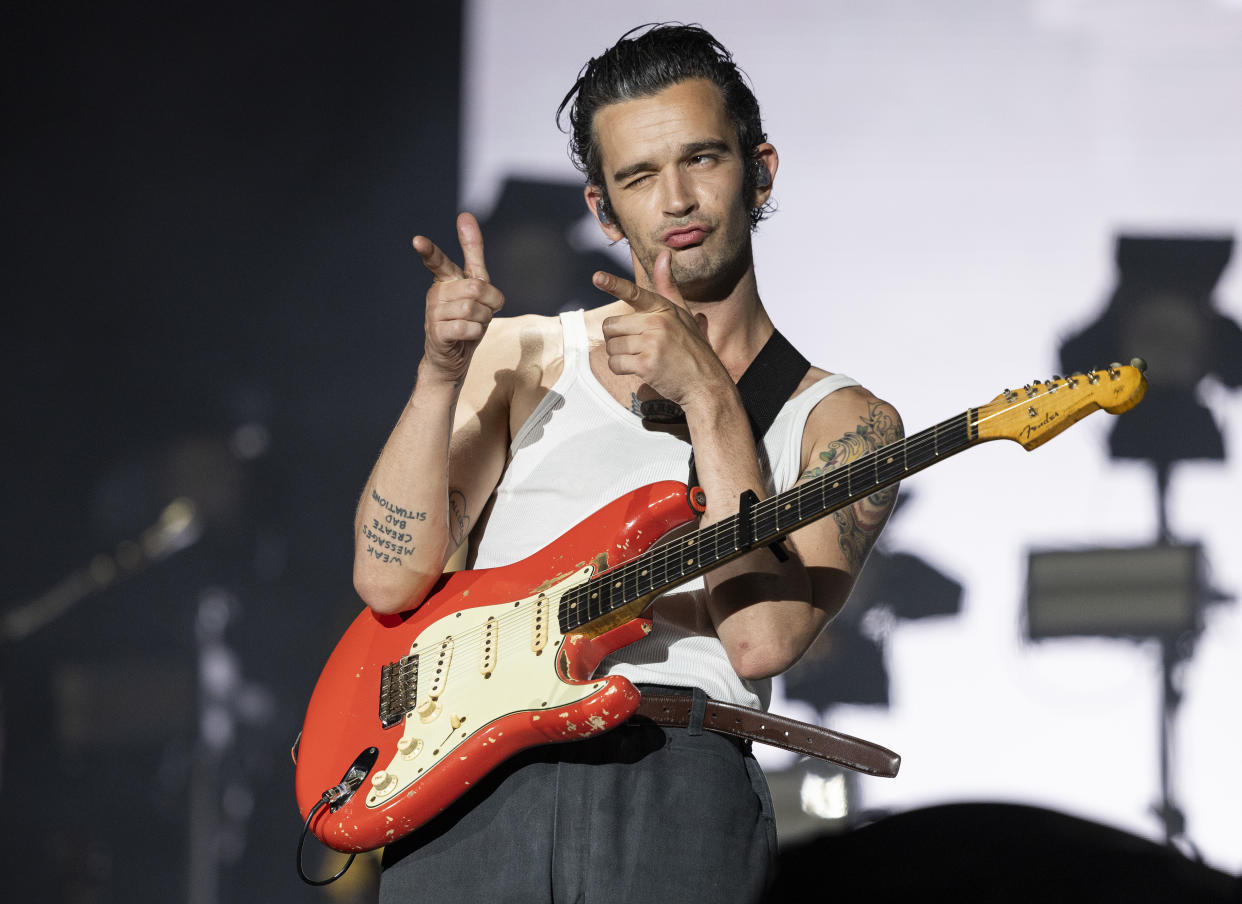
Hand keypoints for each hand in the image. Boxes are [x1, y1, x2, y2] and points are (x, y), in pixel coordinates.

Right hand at [414, 212, 503, 385]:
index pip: (437, 262)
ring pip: (473, 309)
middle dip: (490, 302)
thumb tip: (465, 215)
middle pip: (475, 288)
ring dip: (483, 319)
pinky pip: (467, 328)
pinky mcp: (437, 333)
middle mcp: (436, 294)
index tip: (417, 240)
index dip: (429, 251)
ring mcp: (433, 314)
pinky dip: (476, 332)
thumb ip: (472, 253)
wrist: (452, 357)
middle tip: (485, 310)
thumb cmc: (466, 318)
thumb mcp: (475, 284)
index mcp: (445, 280)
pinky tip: (468, 335)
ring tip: (474, 324)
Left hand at [594, 250, 730, 409]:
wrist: (706, 383)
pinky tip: (638, 370)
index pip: (634, 293)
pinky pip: (615, 364)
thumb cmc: (692, 348)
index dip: (613, 284)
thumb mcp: (682, 314)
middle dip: (617, 338)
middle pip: (611, 325)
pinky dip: (621, 369)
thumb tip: (663, 255)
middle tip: (636, 346)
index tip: (596, 277)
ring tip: (640, 358)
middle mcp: (658, 323)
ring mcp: (652, 343)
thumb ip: (668, 286)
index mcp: (663, 309)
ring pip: (611, 346)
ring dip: (619, 356)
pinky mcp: (647, 364)